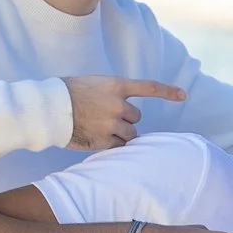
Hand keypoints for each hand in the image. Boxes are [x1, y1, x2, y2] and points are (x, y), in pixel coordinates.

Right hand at [66, 75, 185, 150]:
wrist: (49, 108)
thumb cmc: (67, 94)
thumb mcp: (93, 85)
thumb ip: (112, 95)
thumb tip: (125, 112)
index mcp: (115, 86)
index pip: (148, 87)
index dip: (167, 91)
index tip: (183, 95)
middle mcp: (118, 105)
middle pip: (136, 118)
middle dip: (125, 120)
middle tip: (104, 117)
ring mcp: (112, 124)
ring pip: (130, 135)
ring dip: (120, 134)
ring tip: (98, 128)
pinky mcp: (104, 141)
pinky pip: (118, 147)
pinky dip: (112, 145)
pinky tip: (96, 138)